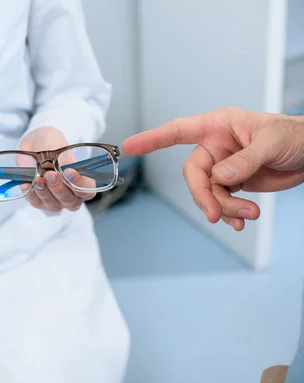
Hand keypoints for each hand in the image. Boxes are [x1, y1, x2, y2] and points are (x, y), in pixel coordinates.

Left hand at [19, 127, 95, 211]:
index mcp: (83, 182)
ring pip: (54, 204)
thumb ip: (56, 157)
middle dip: (59, 187)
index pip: (87, 190)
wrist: (35, 145)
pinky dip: (31, 194)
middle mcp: (72, 195)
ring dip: (45, 192)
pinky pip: (37, 202)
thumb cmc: (51, 144)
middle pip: (70, 200)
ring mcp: (56, 201)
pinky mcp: (40, 202)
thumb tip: (51, 168)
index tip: (69, 171)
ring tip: (38, 179)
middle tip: (50, 174)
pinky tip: (27, 184)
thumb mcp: (56, 144)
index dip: (80, 183)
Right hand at [122, 107, 303, 230]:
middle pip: (194, 175)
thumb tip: (220, 178)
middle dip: (203, 196)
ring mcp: (223, 167)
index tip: (130, 146)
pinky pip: (222, 202)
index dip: (152, 139)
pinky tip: (243, 221)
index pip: (178, 131)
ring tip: (249, 215)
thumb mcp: (271, 142)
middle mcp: (216, 147)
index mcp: (218, 126)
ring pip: (208, 193)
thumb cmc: (295, 135)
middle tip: (215, 214)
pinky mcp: (234, 184)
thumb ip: (244, 160)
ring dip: (225, 209)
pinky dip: (230, 214)